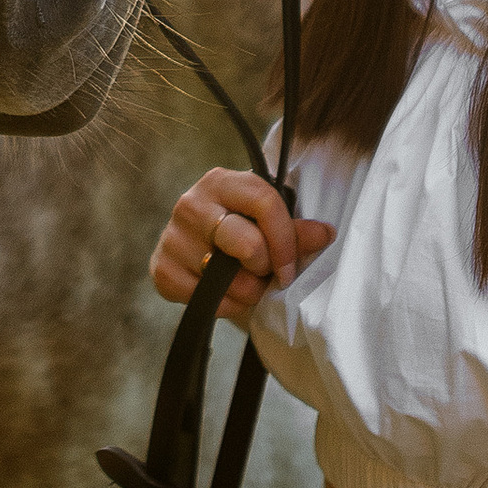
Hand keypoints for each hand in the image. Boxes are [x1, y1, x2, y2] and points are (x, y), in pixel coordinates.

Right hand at [149, 168, 333, 321]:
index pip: (264, 203)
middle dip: (264, 267)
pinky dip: (224, 305)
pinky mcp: (161, 269)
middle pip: (248, 244)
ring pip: (228, 279)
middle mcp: (191, 204)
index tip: (291, 267)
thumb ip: (295, 230)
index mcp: (220, 182)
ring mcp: (172, 237)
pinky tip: (223, 293)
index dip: (286, 240)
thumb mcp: (266, 224)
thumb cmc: (239, 231)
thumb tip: (326, 234)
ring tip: (244, 282)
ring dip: (246, 291)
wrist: (198, 251)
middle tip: (263, 272)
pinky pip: (206, 300)